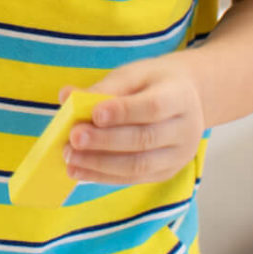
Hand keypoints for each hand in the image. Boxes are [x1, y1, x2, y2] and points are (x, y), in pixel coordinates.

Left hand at [63, 60, 206, 185]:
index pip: (154, 108)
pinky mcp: (166, 173)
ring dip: (100, 164)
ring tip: (71, 157)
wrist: (186, 99)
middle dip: (105, 141)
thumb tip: (66, 95)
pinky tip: (79, 171)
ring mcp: (178, 156)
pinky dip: (103, 176)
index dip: (124, 112)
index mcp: (180, 97)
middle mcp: (185, 130)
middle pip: (144, 139)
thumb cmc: (153, 83)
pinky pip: (133, 178)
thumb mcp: (134, 75)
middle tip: (74, 138)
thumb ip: (103, 87)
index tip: (95, 114)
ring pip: (139, 165)